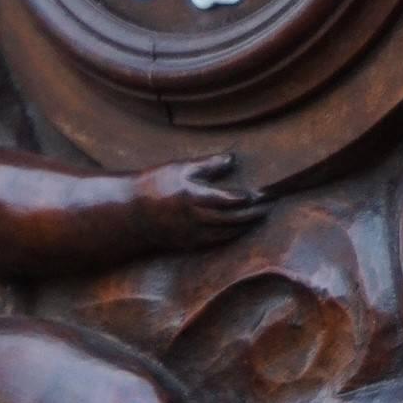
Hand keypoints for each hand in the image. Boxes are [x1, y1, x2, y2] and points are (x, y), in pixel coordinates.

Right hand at [133, 153, 264, 248]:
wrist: (132, 212)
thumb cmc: (156, 184)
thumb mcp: (180, 168)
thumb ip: (207, 165)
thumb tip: (232, 159)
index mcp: (193, 197)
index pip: (229, 200)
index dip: (249, 198)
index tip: (264, 193)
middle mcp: (195, 218)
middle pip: (233, 219)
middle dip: (253, 213)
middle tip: (270, 206)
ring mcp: (192, 234)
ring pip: (227, 233)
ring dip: (246, 226)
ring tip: (261, 216)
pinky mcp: (189, 243)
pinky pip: (216, 241)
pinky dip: (232, 235)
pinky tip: (241, 229)